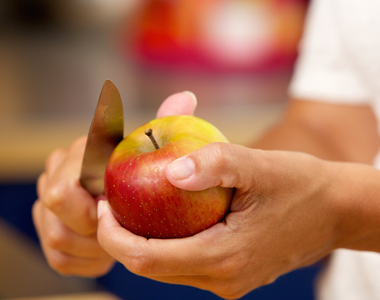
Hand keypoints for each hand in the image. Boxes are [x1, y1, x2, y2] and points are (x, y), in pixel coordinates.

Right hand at [33, 91, 197, 276]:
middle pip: (54, 209)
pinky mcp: (54, 236)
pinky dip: (89, 261)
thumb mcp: (159, 146)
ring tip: (122, 239)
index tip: (117, 211)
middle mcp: (57, 176)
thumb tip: (186, 97)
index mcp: (79, 154)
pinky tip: (110, 254)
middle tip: (123, 226)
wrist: (135, 203)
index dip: (89, 205)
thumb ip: (168, 121)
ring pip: (55, 236)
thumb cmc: (149, 172)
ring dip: (92, 245)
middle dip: (90, 225)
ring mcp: (49, 208)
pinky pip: (60, 259)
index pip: (66, 184)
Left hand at [97, 144, 340, 298]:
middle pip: (151, 269)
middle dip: (121, 240)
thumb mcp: (261, 164)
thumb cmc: (303, 185)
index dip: (113, 236)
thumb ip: (214, 163)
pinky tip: (169, 216)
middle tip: (111, 202)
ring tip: (135, 206)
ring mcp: (231, 282)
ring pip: (168, 270)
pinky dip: (169, 244)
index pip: (146, 258)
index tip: (102, 205)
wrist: (340, 211)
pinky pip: (188, 265)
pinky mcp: (236, 275)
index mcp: (225, 257)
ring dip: (143, 242)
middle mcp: (224, 280)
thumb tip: (169, 169)